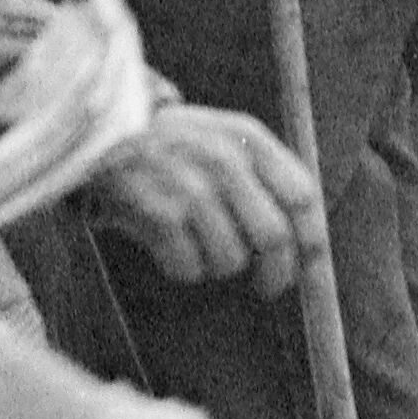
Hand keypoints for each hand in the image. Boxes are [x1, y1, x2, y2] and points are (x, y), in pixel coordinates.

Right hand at [83, 99, 322, 289]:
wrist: (106, 132)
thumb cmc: (177, 144)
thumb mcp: (227, 136)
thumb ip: (268, 174)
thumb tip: (307, 241)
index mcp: (249, 139)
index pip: (302, 197)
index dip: (311, 239)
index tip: (310, 263)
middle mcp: (225, 162)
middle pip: (273, 238)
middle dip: (276, 274)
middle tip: (269, 286)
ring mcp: (192, 189)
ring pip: (231, 260)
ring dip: (219, 265)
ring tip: (199, 244)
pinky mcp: (160, 215)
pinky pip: (190, 268)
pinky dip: (184, 268)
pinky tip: (171, 244)